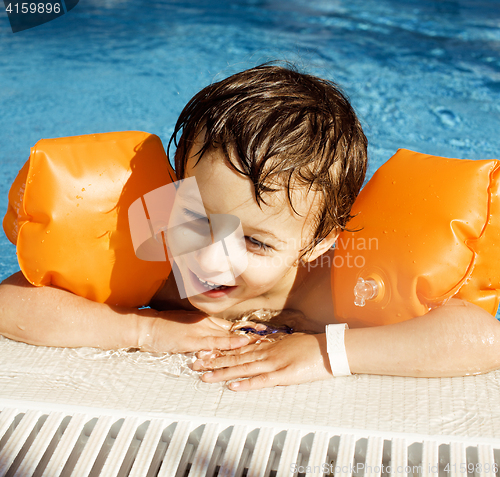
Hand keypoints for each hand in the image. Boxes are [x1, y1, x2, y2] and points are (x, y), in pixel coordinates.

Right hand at [137, 311, 254, 353]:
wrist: (148, 327)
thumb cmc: (167, 327)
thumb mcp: (189, 327)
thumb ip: (204, 333)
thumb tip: (217, 340)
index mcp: (207, 321)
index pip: (233, 324)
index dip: (249, 327)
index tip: (265, 329)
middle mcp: (207, 323)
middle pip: (235, 328)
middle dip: (253, 333)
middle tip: (272, 335)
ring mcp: (201, 330)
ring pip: (228, 334)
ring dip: (246, 338)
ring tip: (263, 340)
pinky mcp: (193, 339)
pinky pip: (213, 342)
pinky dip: (228, 343)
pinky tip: (240, 343)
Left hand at [192, 332, 332, 390]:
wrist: (329, 348)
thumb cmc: (312, 345)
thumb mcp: (289, 342)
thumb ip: (274, 346)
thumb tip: (262, 347)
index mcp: (268, 345)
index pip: (238, 348)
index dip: (220, 350)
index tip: (204, 351)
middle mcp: (266, 352)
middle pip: (235, 357)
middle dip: (214, 361)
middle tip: (195, 364)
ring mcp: (274, 362)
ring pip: (243, 368)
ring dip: (223, 372)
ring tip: (205, 376)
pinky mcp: (284, 374)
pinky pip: (262, 380)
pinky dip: (246, 383)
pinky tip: (232, 385)